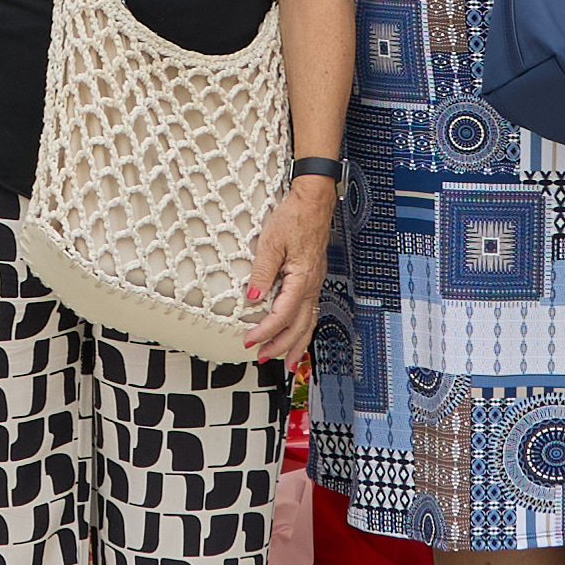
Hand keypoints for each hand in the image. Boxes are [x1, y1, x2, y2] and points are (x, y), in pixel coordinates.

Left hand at [242, 169, 335, 367]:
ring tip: (286, 362)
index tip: (250, 341)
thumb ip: (262, 272)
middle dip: (280, 346)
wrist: (314, 202)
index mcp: (302, 278)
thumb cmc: (294, 217)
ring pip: (309, 322)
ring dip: (296, 344)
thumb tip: (253, 298)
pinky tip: (298, 336)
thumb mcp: (271, 242)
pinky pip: (311, 312)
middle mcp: (312, 285)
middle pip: (299, 326)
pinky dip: (304, 330)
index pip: (282, 315)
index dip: (265, 331)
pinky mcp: (313, 279)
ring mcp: (315, 283)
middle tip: (262, 358)